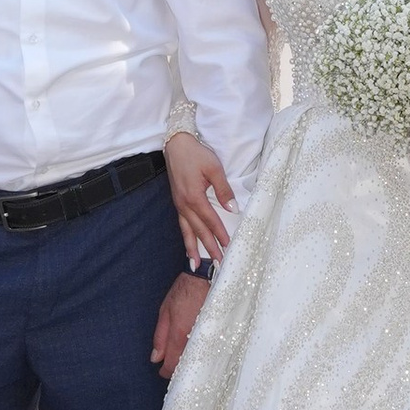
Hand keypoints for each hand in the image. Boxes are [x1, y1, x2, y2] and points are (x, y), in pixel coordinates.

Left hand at [151, 270, 210, 376]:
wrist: (206, 278)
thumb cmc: (184, 292)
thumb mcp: (165, 311)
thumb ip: (160, 337)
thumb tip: (155, 357)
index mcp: (178, 335)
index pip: (171, 365)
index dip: (165, 372)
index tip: (161, 371)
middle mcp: (194, 340)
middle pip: (185, 366)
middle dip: (176, 368)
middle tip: (171, 364)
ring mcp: (207, 338)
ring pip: (196, 359)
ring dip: (188, 361)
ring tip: (183, 356)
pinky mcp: (217, 334)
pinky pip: (207, 350)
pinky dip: (200, 353)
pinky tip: (196, 349)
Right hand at [165, 131, 236, 265]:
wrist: (176, 144)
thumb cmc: (196, 154)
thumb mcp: (214, 168)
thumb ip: (223, 189)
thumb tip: (233, 209)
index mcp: (194, 197)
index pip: (211, 221)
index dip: (220, 235)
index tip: (229, 248)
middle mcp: (184, 205)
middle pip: (199, 231)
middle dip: (209, 248)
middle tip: (219, 264)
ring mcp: (179, 204)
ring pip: (187, 231)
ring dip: (193, 249)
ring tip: (196, 265)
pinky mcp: (177, 202)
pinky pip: (181, 224)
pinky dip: (185, 237)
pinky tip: (188, 247)